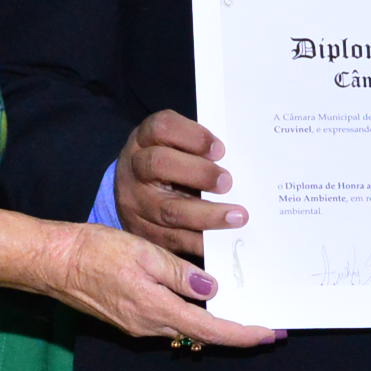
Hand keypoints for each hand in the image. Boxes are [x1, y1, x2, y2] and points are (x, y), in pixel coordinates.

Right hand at [43, 221, 278, 348]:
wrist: (53, 262)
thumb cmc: (95, 252)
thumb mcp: (144, 254)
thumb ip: (180, 274)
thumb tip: (211, 290)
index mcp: (156, 309)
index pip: (210, 330)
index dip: (243, 334)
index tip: (270, 334)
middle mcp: (149, 325)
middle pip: (202, 334)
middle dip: (234, 331)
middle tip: (265, 323)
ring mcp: (138, 324)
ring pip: (186, 327)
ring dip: (214, 323)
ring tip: (241, 308)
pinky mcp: (129, 317)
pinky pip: (169, 319)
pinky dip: (192, 314)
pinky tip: (202, 299)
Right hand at [112, 110, 246, 259]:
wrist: (132, 189)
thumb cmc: (167, 161)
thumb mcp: (173, 144)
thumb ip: (198, 149)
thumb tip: (239, 162)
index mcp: (144, 138)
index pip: (162, 128)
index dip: (192, 137)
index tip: (220, 149)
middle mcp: (134, 167)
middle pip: (159, 164)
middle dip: (198, 173)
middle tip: (227, 182)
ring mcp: (135, 201)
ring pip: (168, 210)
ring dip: (207, 216)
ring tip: (236, 217)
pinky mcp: (141, 231)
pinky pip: (171, 240)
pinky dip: (199, 243)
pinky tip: (221, 242)